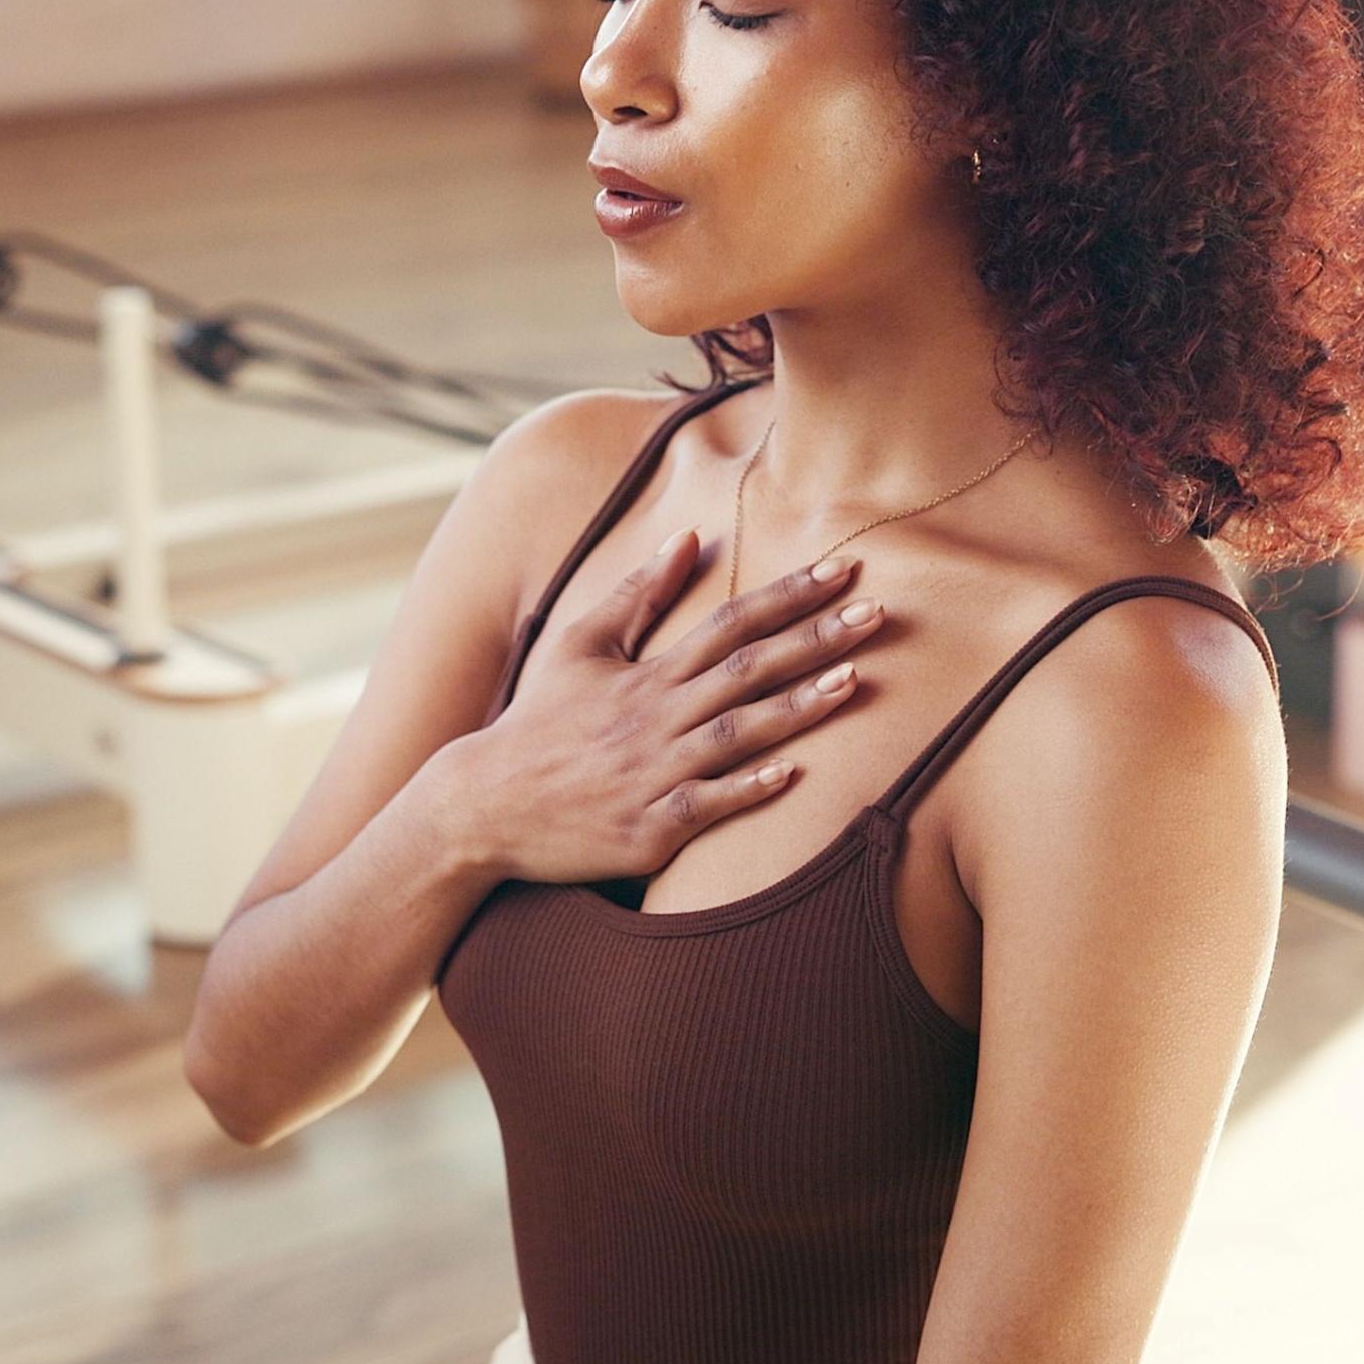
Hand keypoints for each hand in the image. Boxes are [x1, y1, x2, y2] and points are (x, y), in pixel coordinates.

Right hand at [460, 530, 886, 887]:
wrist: (485, 805)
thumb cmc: (540, 724)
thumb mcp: (579, 645)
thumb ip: (638, 594)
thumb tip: (689, 536)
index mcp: (649, 674)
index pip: (731, 621)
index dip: (790, 595)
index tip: (843, 570)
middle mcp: (658, 717)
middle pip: (748, 669)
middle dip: (816, 639)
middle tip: (878, 614)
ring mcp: (656, 773)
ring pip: (739, 734)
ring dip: (798, 707)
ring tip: (855, 681)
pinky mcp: (650, 827)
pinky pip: (707, 805)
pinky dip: (748, 790)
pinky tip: (793, 775)